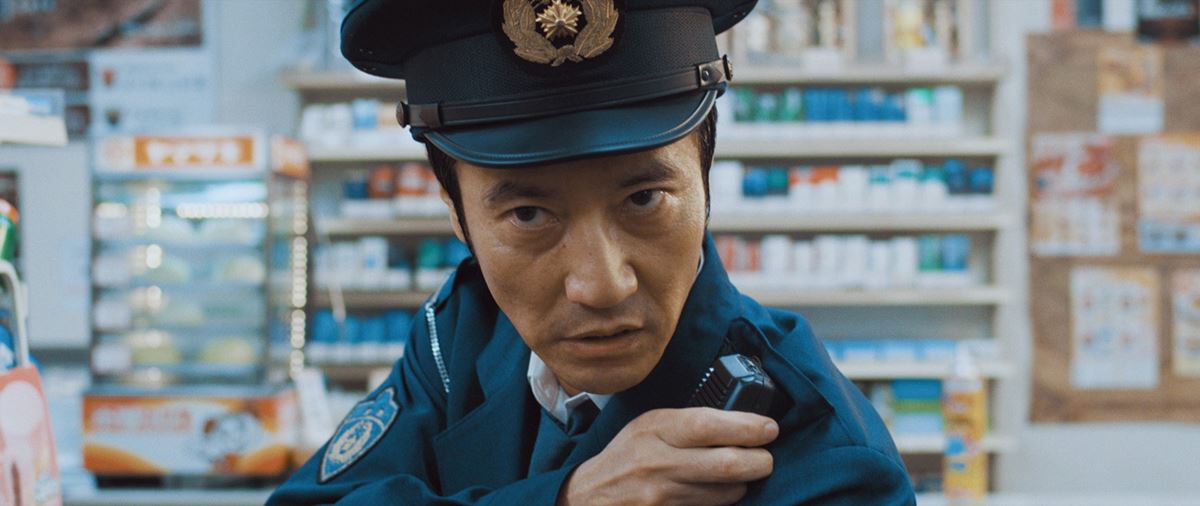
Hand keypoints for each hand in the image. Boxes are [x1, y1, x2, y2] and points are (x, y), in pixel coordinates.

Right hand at [558, 407, 777, 505]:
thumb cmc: (627, 456)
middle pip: (726, 465)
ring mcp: (662, 496)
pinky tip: (721, 491)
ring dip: (743, 484)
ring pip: (726, 493)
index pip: (708, 425)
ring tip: (742, 474)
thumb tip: (742, 422)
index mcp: (655, 429)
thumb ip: (689, 422)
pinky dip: (724, 500)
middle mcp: (658, 463)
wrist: (592, 496)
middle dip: (759, 462)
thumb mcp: (650, 425)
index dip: (747, 427)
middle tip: (766, 457)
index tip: (769, 428)